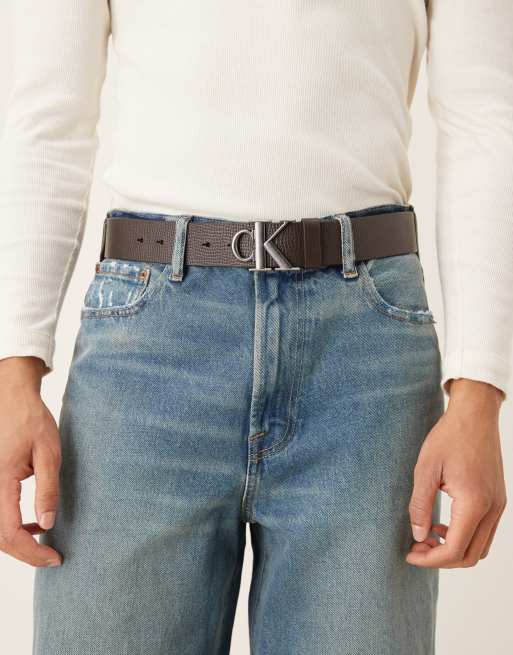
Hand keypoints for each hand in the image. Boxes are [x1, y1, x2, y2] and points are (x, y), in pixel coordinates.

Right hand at [0, 357, 61, 566]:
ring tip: (43, 541)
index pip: (9, 533)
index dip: (31, 552)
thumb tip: (47, 524)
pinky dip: (11, 526)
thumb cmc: (31, 421)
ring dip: (16, 540)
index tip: (54, 557)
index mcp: (0, 481)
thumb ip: (48, 490)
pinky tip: (31, 523)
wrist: (11, 398)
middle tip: (51, 556)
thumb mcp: (49, 453)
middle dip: (24, 552)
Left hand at [406, 378, 506, 567]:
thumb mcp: (425, 469)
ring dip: (454, 549)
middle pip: (471, 556)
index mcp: (474, 503)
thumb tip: (418, 535)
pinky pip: (484, 532)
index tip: (410, 554)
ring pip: (480, 547)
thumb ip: (420, 505)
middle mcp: (492, 509)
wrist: (475, 415)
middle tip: (416, 546)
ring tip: (427, 536)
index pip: (455, 550)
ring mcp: (499, 505)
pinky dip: (464, 536)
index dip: (430, 559)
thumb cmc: (449, 437)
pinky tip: (442, 524)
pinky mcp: (498, 499)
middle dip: (441, 558)